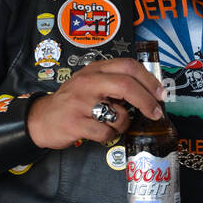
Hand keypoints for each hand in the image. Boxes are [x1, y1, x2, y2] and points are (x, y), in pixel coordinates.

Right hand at [27, 58, 165, 149]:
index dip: (149, 80)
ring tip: (113, 124)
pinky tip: (100, 132)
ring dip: (124, 123)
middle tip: (156, 112)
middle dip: (147, 101)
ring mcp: (80, 103)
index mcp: (95, 70)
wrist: (41, 119)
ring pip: (118, 113)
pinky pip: (106, 132)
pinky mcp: (75, 123)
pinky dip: (109, 136)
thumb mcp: (91, 84)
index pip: (128, 66)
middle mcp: (87, 83)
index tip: (161, 93)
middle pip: (126, 86)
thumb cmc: (73, 102)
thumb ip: (115, 82)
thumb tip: (151, 91)